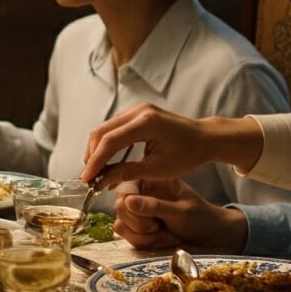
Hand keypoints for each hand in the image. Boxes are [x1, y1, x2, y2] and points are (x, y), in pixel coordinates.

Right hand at [81, 104, 263, 188]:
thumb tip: (102, 182)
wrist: (203, 138)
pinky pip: (113, 127)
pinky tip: (105, 161)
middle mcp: (138, 111)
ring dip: (96, 150)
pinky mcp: (136, 113)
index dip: (95, 162)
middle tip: (89, 178)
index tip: (86, 180)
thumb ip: (127, 173)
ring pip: (104, 129)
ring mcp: (136, 109)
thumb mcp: (157, 169)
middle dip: (92, 156)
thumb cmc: (186, 155)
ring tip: (96, 172)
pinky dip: (106, 144)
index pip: (110, 142)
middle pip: (101, 132)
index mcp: (146, 123)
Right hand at [112, 177, 248, 252]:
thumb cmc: (200, 219)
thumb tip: (127, 201)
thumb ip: (155, 206)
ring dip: (143, 236)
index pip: (125, 188)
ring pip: (120, 224)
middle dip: (139, 224)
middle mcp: (141, 193)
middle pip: (118, 207)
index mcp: (152, 180)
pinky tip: (161, 240)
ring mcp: (136, 212)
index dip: (128, 205)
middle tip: (159, 227)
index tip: (146, 219)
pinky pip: (126, 236)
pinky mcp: (136, 228)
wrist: (210, 237)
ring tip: (166, 235)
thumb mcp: (181, 211)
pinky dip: (143, 242)